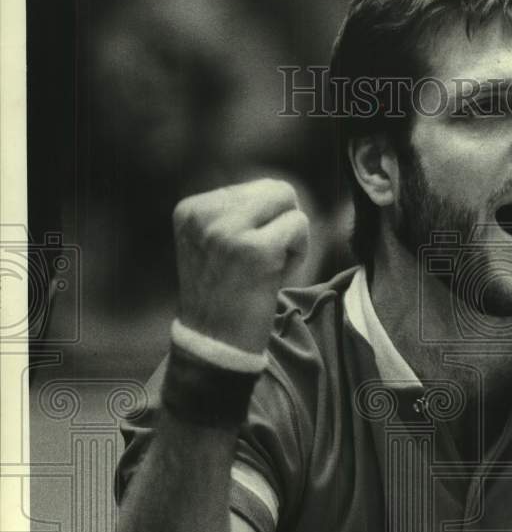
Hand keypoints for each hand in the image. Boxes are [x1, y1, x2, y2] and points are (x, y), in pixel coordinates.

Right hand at [172, 179, 309, 353]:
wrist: (213, 343)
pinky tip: (276, 276)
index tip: (244, 256)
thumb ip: (236, 213)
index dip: (263, 223)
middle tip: (264, 260)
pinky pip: (299, 227)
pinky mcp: (255, 249)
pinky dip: (298, 253)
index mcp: (192, 209)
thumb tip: (281, 189)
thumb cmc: (224, 294)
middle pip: (276, 190)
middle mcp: (205, 213)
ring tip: (267, 268)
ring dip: (290, 238)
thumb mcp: (213, 243)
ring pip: (289, 205)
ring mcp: (228, 230)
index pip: (253, 188)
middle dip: (280, 223)